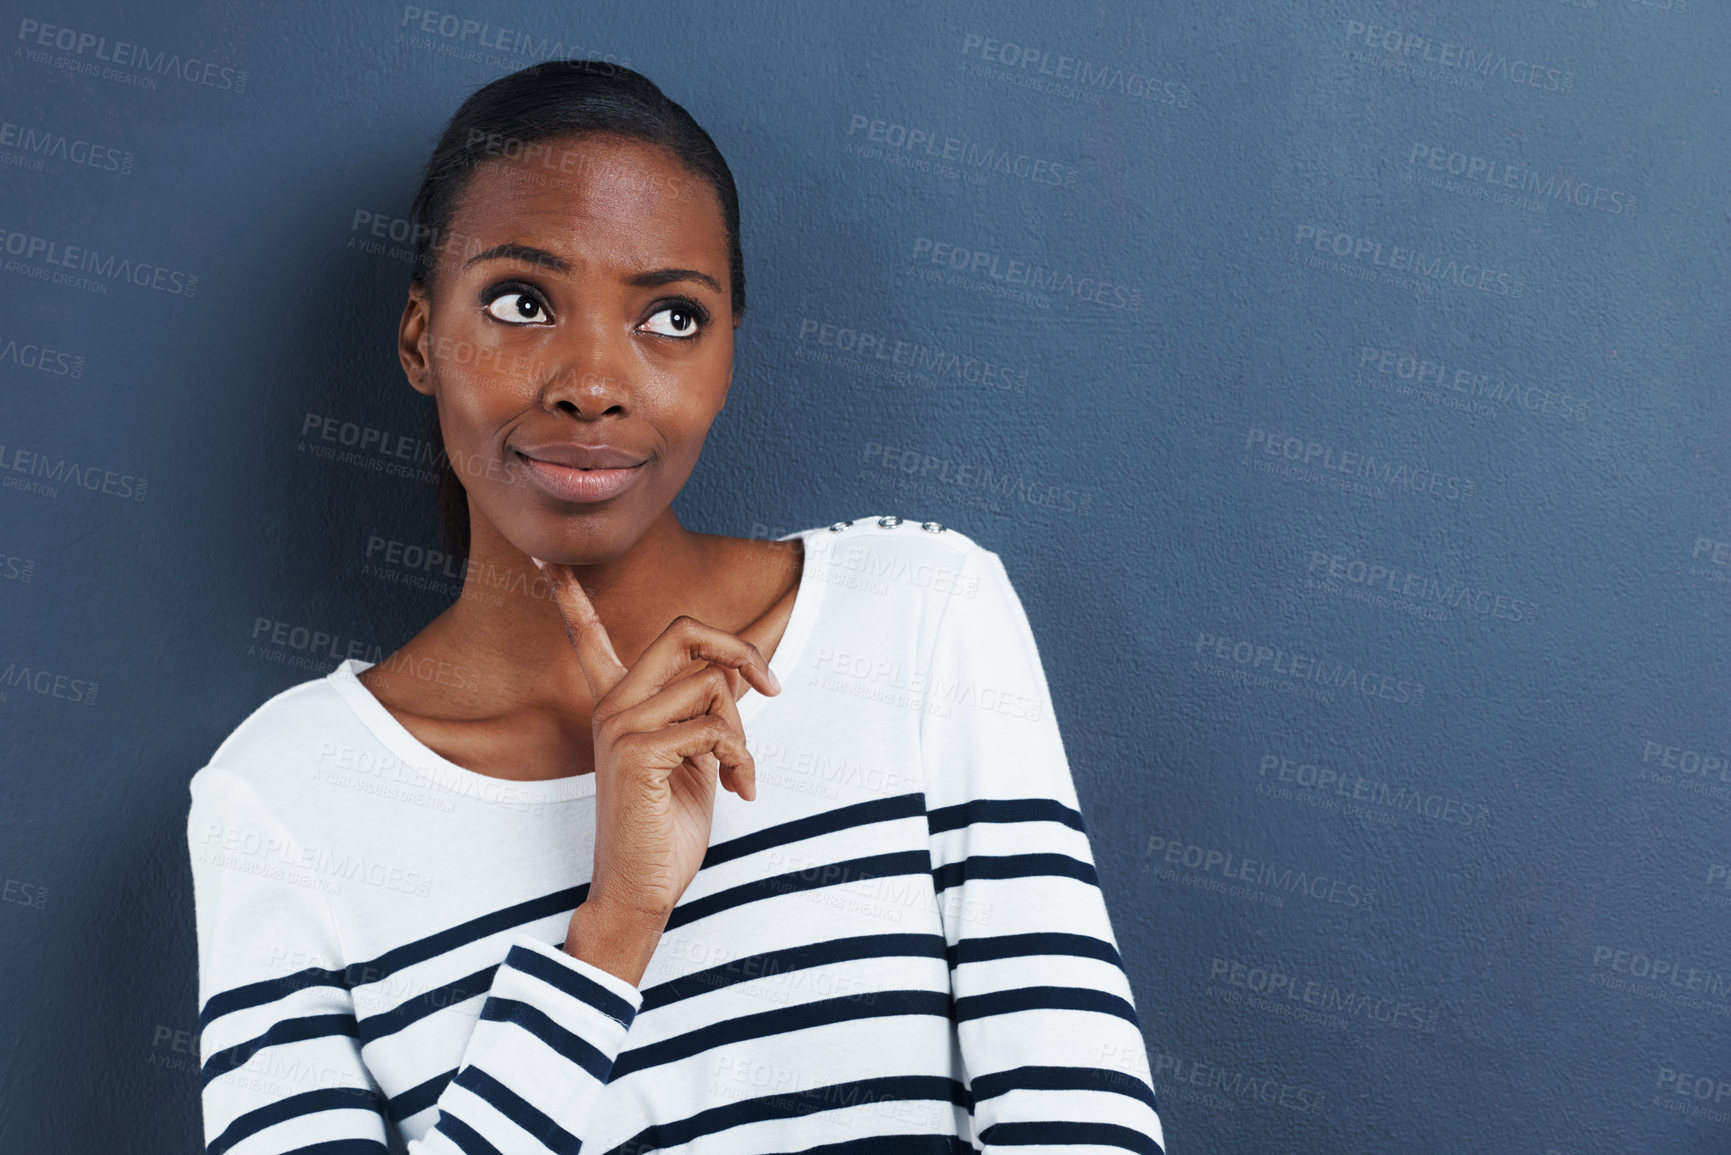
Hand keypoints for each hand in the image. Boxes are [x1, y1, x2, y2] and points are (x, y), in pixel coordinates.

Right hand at [533, 557, 780, 983]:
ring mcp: (620, 726)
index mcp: (618, 705)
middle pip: (684, 633)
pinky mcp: (638, 752)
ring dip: (745, 731)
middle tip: (771, 686)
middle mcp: (613, 706)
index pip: (589, 638)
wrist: (642, 890)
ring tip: (740, 773)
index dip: (571, 599)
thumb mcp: (692, 759)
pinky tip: (737, 789)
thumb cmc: (665, 829)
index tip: (544, 560)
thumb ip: (703, 711)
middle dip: (741, 650)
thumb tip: (735, 672)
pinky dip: (741, 757)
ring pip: (712, 684)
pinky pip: (713, 727)